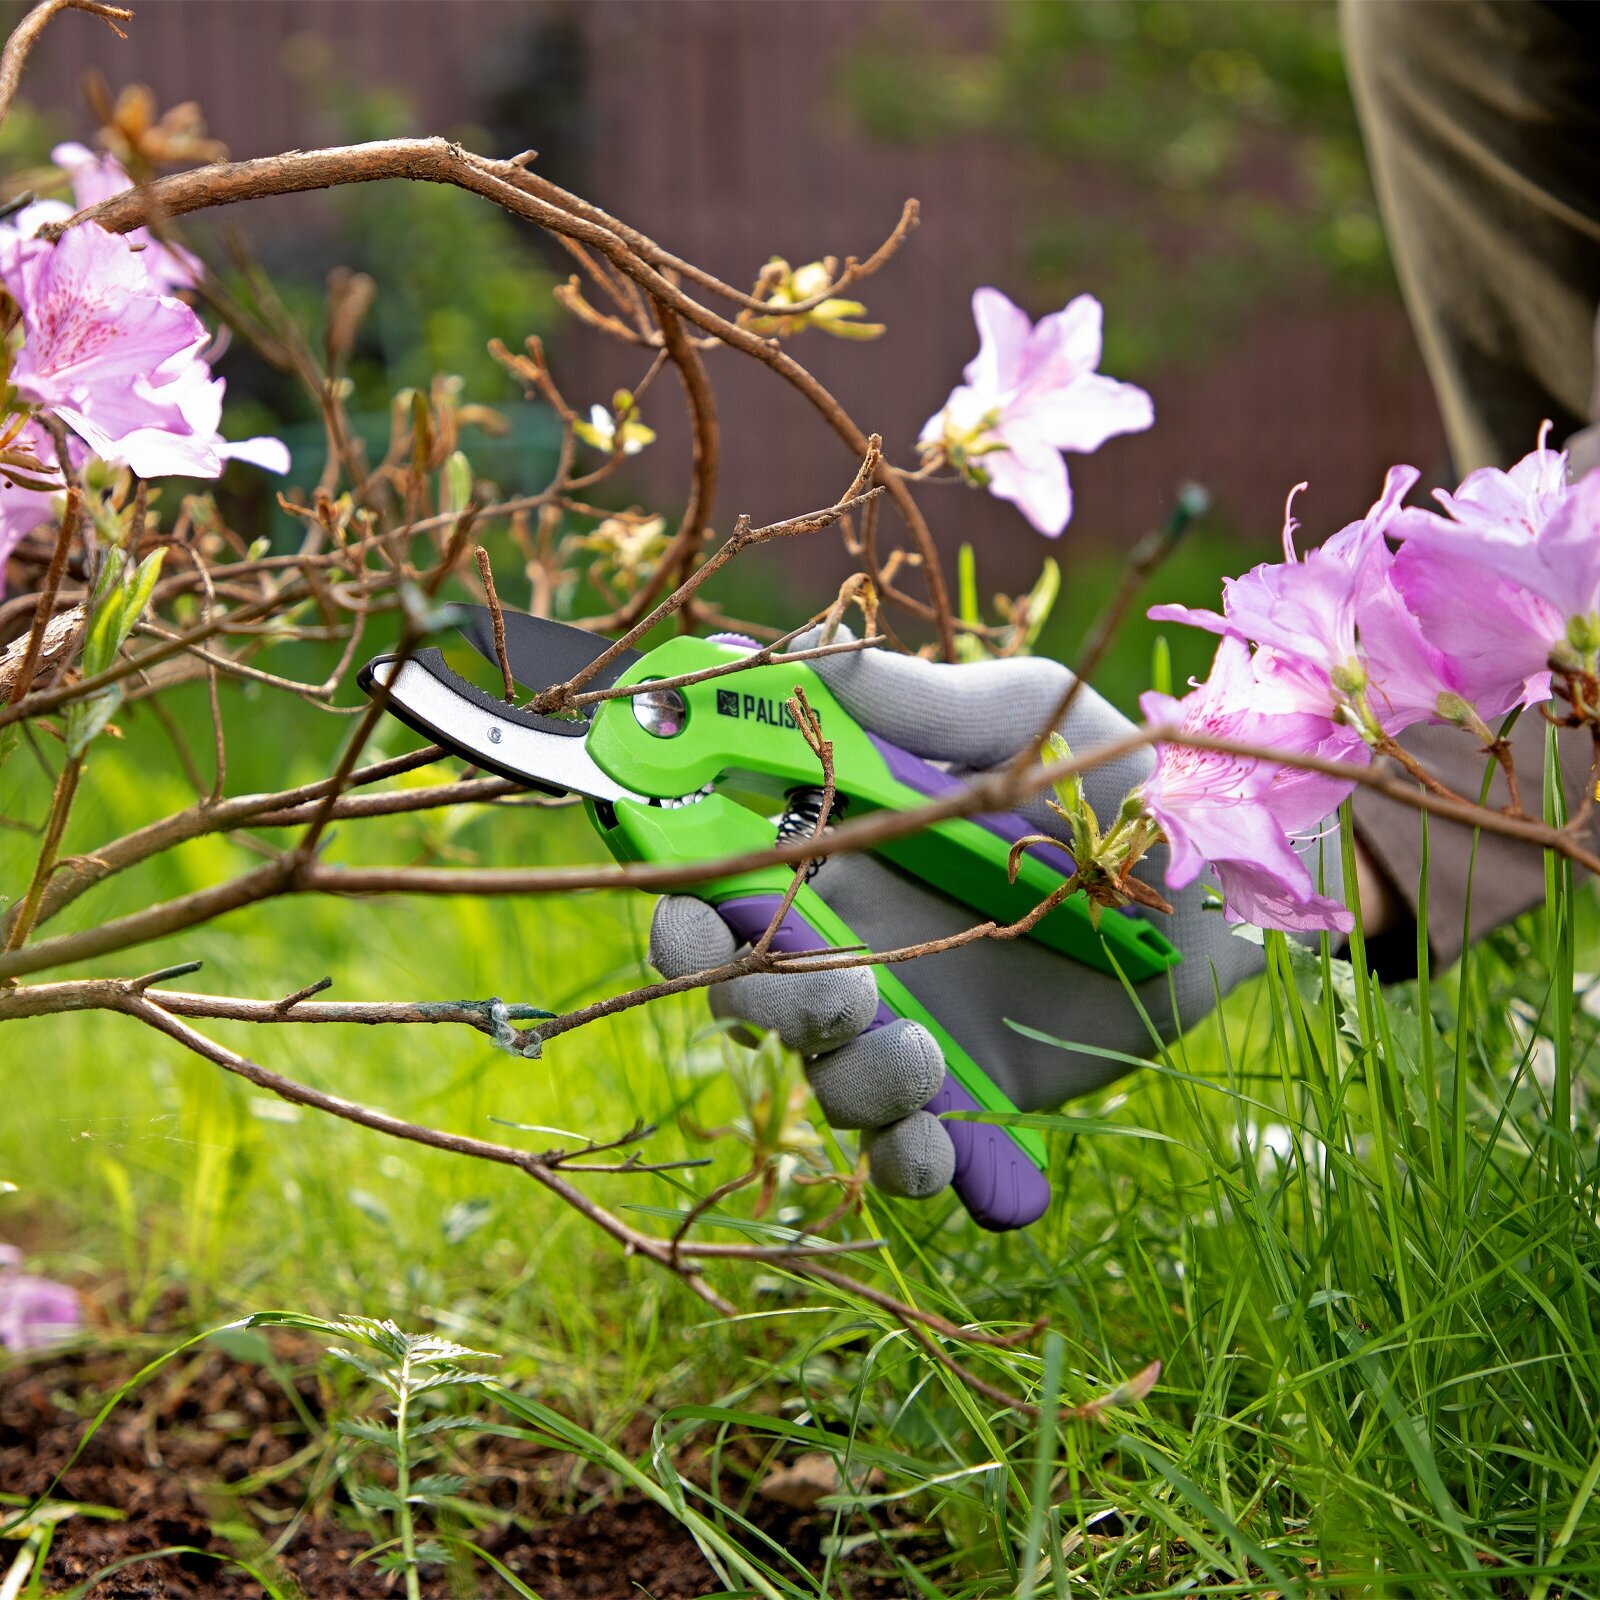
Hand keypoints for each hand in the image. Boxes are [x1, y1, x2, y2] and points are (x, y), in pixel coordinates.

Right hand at [649, 632, 1286, 1201]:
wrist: (1219, 882)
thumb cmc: (1108, 780)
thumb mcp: (1009, 721)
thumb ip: (904, 699)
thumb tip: (787, 649)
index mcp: (840, 859)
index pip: (715, 895)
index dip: (682, 916)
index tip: (696, 923)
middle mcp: (856, 948)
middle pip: (746, 999)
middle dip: (764, 1008)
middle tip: (843, 995)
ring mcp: (908, 1028)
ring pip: (822, 1080)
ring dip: (849, 1079)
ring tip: (922, 1052)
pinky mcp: (973, 1098)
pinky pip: (907, 1157)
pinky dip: (905, 1163)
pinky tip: (938, 1145)